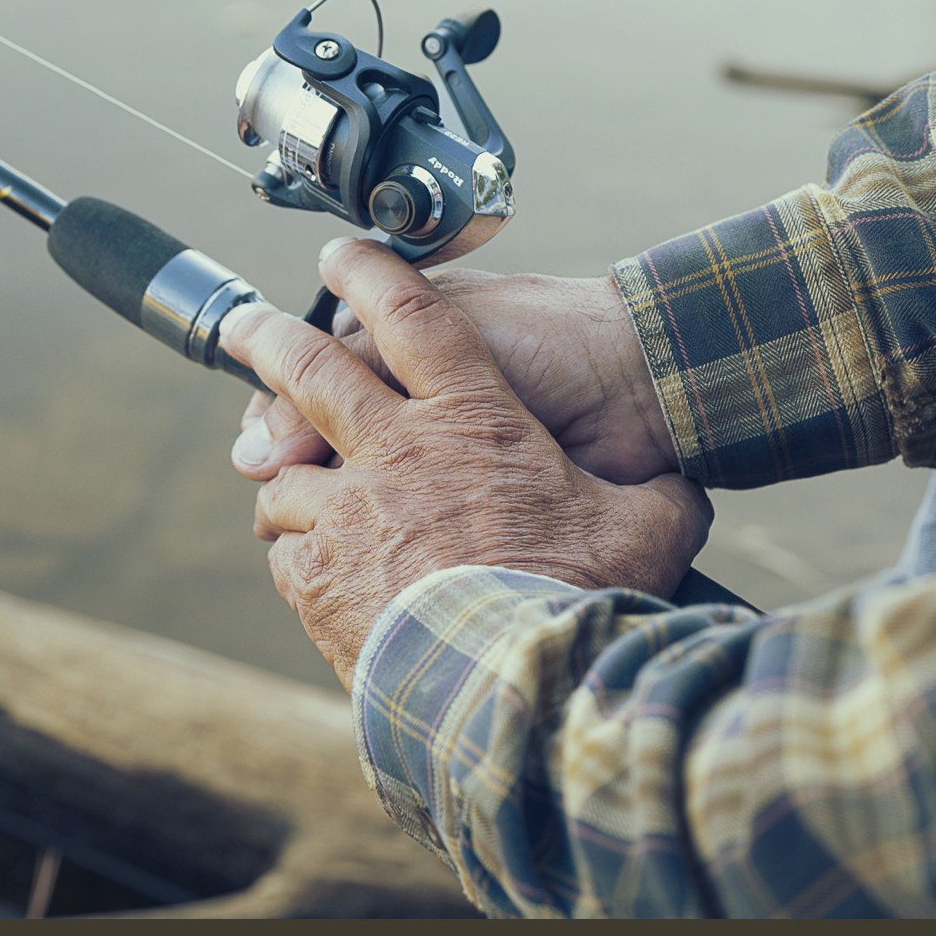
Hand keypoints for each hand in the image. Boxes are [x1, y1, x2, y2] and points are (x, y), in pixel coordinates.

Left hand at [227, 238, 710, 685]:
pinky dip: (296, 555)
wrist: (518, 682)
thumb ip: (661, 501)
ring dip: (286, 479)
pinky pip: (286, 553)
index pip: (408, 315)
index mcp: (473, 419)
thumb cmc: (583, 598)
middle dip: (271, 337)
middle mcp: (395, 451)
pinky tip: (316, 570)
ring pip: (285, 474)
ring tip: (291, 490)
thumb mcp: (649, 532)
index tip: (340, 253)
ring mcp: (347, 513)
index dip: (367, 272)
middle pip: (309, 368)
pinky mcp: (319, 580)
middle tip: (248, 328)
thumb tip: (687, 496)